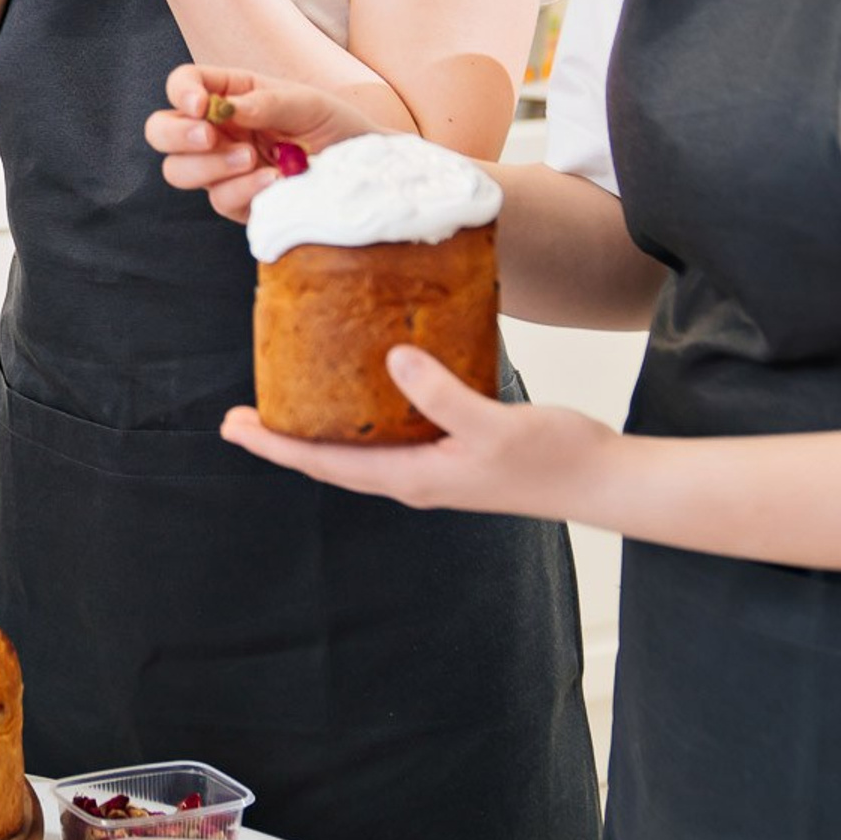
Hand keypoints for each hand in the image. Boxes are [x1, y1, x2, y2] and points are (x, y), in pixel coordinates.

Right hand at [144, 65, 380, 222]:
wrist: (366, 172)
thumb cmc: (336, 126)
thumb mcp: (309, 103)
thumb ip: (266, 102)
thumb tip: (226, 109)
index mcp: (228, 95)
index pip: (184, 85)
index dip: (181, 92)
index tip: (201, 105)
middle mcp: (216, 131)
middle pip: (161, 131)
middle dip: (176, 134)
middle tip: (208, 136)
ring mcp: (221, 170)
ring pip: (178, 170)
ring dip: (208, 165)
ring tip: (251, 159)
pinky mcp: (237, 203)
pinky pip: (218, 200)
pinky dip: (242, 189)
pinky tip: (274, 180)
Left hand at [222, 346, 616, 520]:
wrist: (603, 480)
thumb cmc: (554, 458)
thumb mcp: (493, 423)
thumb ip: (441, 393)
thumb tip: (393, 359)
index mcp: (414, 477)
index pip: (328, 465)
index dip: (278, 448)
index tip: (237, 429)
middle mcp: (414, 478)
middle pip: (331, 461)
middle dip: (283, 441)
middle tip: (237, 419)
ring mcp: (432, 469)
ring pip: (357, 451)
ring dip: (317, 430)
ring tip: (284, 405)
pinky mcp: (451, 454)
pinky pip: (388, 437)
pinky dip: (360, 418)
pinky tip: (360, 393)